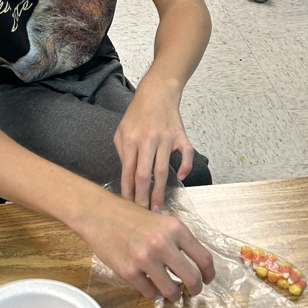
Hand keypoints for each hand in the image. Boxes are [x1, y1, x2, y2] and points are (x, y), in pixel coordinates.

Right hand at [87, 192, 214, 300]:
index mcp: (176, 229)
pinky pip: (149, 292)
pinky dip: (152, 291)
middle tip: (191, 291)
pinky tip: (149, 283)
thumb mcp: (161, 222)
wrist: (99, 214)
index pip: (204, 258)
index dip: (209, 274)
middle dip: (195, 289)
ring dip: (173, 295)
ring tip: (170, 292)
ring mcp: (145, 259)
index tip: (207, 280)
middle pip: (192, 278)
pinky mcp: (128, 271)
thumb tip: (194, 266)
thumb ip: (178, 241)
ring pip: (171, 291)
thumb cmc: (130, 217)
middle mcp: (162, 243)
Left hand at [114, 78, 193, 210]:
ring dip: (160, 191)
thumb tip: (127, 177)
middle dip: (144, 197)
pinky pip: (186, 155)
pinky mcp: (181, 136)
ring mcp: (166, 138)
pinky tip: (180, 178)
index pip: (127, 172)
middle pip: (144, 175)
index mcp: (131, 140)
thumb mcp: (121, 131)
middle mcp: (148, 140)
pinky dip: (185, 168)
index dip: (128, 192)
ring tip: (159, 206)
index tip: (129, 207)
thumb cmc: (137, 114)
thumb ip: (122, 153)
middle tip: (144, 214)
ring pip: (163, 170)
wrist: (157, 93)